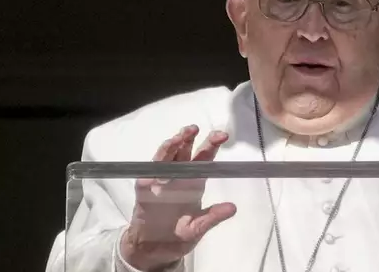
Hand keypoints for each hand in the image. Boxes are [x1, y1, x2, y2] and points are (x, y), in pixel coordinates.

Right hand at [120, 125, 236, 270]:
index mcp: (194, 181)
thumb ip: (212, 217)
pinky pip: (151, 168)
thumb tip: (233, 208)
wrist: (152, 249)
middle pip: (185, 151)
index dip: (212, 145)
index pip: (204, 158)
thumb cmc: (178, 236)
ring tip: (181, 135)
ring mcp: (160, 179)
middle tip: (197, 128)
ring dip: (174, 144)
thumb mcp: (197, 228)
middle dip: (190, 137)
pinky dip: (158, 159)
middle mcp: (178, 175)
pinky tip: (165, 150)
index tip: (222, 135)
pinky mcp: (145, 186)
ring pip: (168, 155)